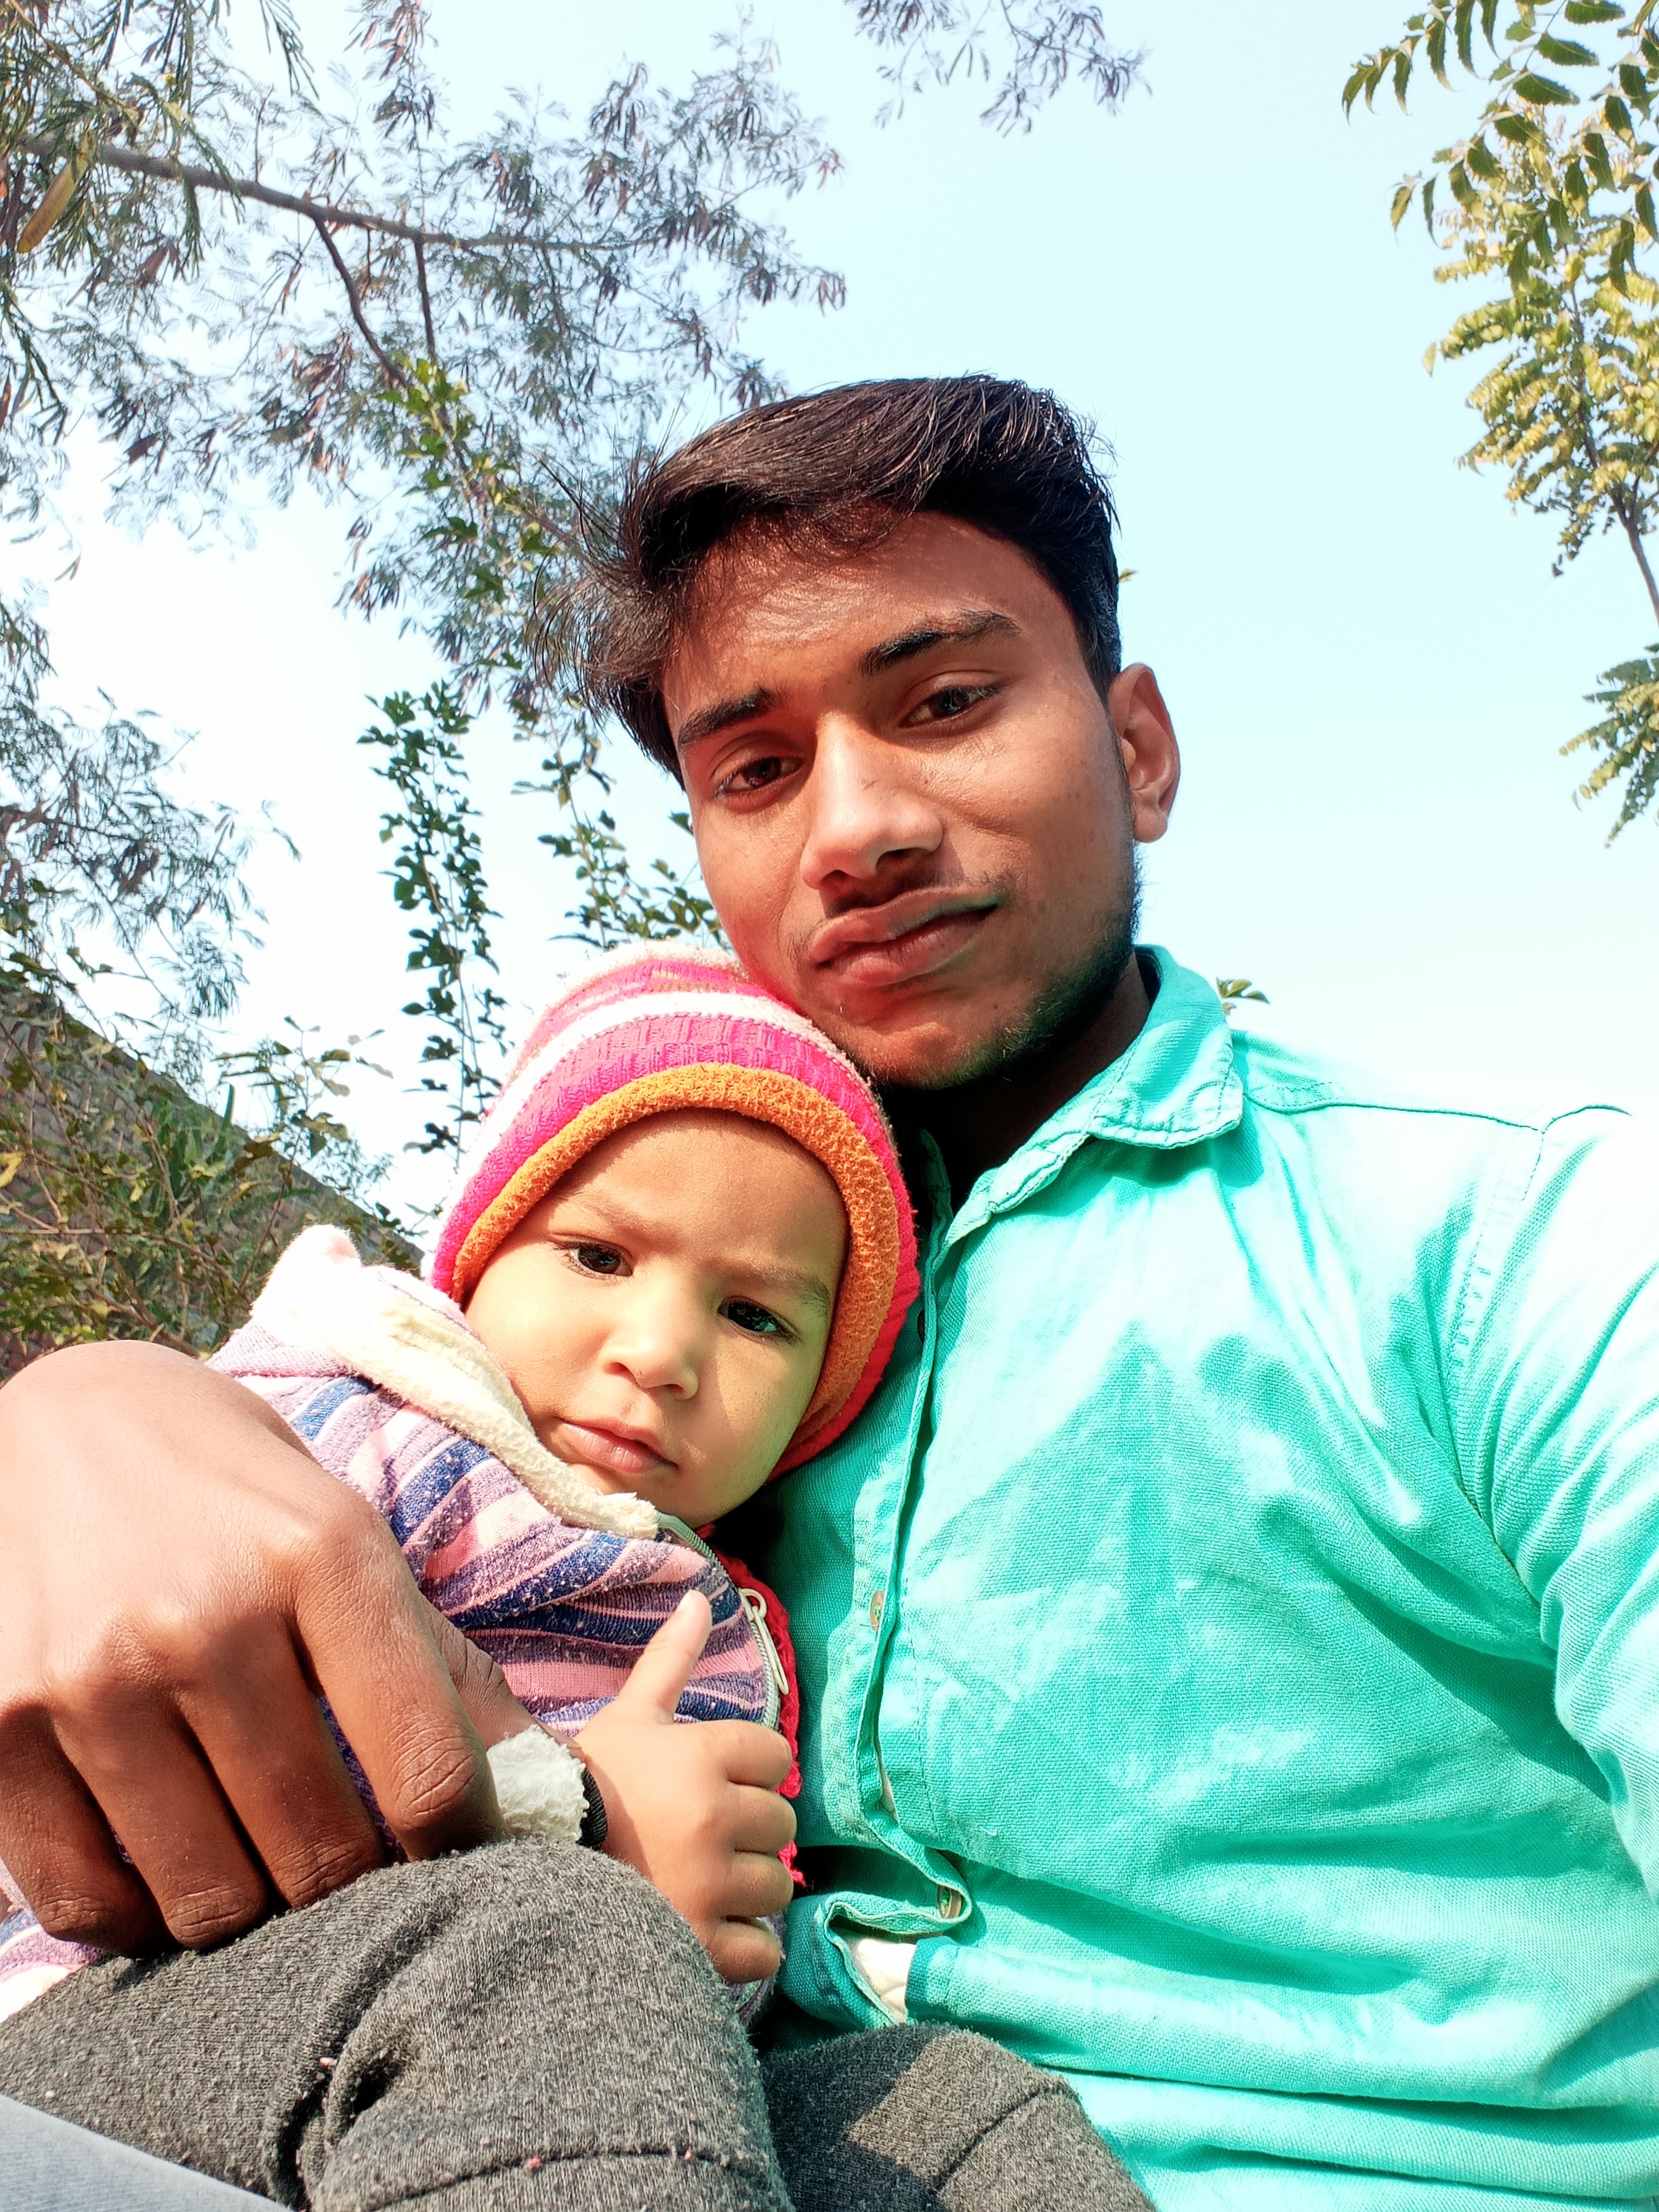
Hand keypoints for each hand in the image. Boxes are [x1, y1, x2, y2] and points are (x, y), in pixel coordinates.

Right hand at [0, 1341, 508, 1952]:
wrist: (63, 1419)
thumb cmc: (234, 1492)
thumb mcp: (346, 1530)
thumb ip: (435, 1656)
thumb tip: (542, 1778)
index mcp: (323, 1555)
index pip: (428, 1772)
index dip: (459, 1845)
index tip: (452, 1851)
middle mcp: (209, 1617)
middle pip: (321, 1853)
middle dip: (352, 1886)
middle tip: (347, 1863)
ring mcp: (94, 1678)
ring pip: (210, 1897)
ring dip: (249, 1910)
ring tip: (258, 1860)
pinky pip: (88, 1902)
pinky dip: (138, 1918)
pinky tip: (163, 1867)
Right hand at [574, 1591, 794, 1983]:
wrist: (527, 1873)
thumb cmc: (587, 1789)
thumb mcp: (629, 1717)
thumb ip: (669, 1659)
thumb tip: (702, 1597)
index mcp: (700, 1757)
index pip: (775, 1757)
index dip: (747, 1772)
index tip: (707, 1785)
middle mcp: (713, 1816)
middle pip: (780, 1824)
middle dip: (747, 1832)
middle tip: (695, 1839)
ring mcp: (709, 1884)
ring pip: (775, 1886)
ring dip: (746, 1889)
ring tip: (696, 1883)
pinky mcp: (702, 1945)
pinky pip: (764, 1947)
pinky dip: (745, 1945)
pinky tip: (704, 1929)